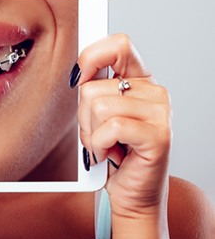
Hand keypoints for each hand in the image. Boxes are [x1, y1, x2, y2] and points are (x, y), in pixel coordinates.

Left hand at [76, 34, 171, 219]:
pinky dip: (100, 145)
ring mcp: (160, 113)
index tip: (79, 77)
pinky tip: (111, 154)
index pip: (119, 45)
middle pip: (94, 86)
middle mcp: (154, 93)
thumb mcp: (98, 113)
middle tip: (98, 133)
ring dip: (91, 133)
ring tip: (106, 145)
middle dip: (83, 116)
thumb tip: (77, 72)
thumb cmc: (113, 152)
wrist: (131, 193)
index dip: (92, 56)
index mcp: (140, 81)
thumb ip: (93, 87)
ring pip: (98, 106)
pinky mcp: (158, 136)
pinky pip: (110, 127)